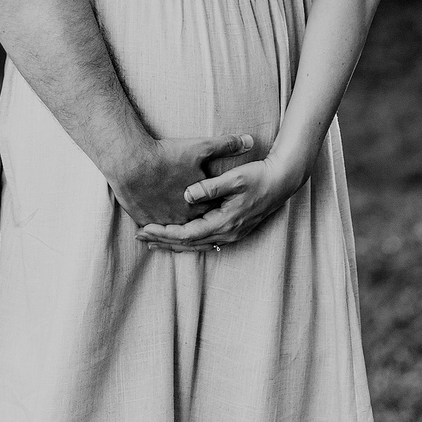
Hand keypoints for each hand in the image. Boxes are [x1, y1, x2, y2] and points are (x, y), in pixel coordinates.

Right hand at [113, 133, 253, 227]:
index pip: (215, 214)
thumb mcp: (200, 147)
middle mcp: (183, 219)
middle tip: (209, 231)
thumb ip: (226, 145)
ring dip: (181, 234)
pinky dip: (160, 230)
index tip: (225, 210)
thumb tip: (251, 140)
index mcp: (200, 206)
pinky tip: (160, 230)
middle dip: (202, 229)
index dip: (220, 212)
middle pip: (196, 228)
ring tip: (184, 235)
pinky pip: (156, 229)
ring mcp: (163, 221)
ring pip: (175, 231)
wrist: (131, 161)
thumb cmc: (165, 155)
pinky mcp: (145, 219)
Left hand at [134, 152, 300, 252]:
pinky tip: (178, 238)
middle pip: (189, 243)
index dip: (165, 233)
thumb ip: (211, 187)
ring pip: (197, 244)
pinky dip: (188, 240)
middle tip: (140, 236)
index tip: (145, 228)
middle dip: (164, 240)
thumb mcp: (235, 178)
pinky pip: (205, 240)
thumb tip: (187, 194)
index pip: (188, 234)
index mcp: (225, 222)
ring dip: (174, 242)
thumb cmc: (258, 176)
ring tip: (152, 240)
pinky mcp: (233, 229)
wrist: (282, 181)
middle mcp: (227, 233)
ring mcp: (231, 233)